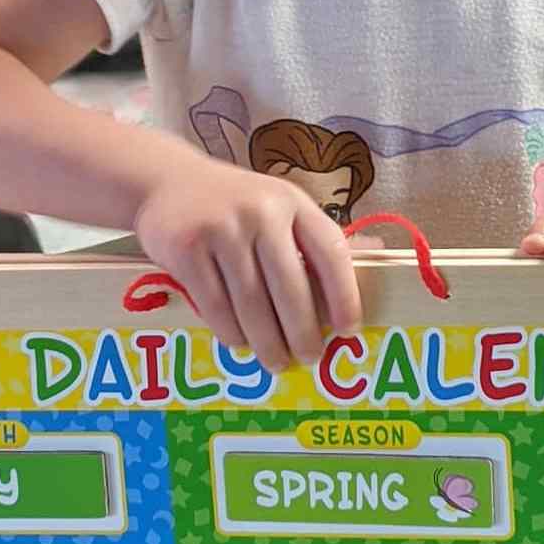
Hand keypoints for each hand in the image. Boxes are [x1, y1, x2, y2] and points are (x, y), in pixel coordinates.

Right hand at [133, 159, 361, 370]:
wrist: (167, 181)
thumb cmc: (236, 203)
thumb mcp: (279, 205)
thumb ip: (316, 236)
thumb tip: (376, 256)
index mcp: (293, 202)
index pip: (330, 251)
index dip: (345, 294)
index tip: (350, 330)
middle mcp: (261, 212)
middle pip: (290, 288)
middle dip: (303, 332)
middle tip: (310, 359)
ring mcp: (221, 229)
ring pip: (251, 303)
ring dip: (267, 342)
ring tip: (276, 361)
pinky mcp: (186, 249)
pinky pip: (215, 305)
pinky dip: (230, 331)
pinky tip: (240, 342)